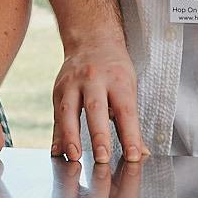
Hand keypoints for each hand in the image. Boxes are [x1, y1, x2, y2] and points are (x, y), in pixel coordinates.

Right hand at [51, 41, 147, 163]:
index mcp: (117, 79)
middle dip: (99, 135)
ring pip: (69, 111)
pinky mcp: (57, 89)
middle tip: (102, 157)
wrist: (91, 40)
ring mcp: (72, 83)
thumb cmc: (114, 68)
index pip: (126, 110)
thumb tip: (141, 152)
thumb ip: (132, 122)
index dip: (130, 134)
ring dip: (71, 136)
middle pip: (96, 109)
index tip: (134, 155)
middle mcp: (94, 79)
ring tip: (74, 157)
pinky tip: (58, 151)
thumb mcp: (129, 87)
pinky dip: (57, 135)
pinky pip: (56, 115)